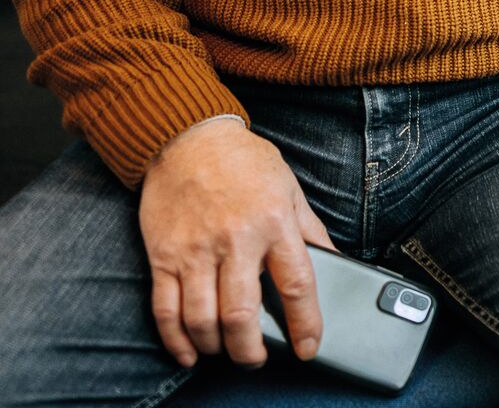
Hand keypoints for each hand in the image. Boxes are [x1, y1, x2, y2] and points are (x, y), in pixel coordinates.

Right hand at [138, 118, 334, 368]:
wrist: (188, 139)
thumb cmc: (244, 163)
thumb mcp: (289, 189)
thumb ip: (310, 229)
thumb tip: (335, 261)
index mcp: (274, 223)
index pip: (296, 284)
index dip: (305, 323)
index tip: (309, 347)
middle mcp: (235, 240)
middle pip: (242, 314)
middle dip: (251, 350)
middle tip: (258, 359)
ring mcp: (195, 250)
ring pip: (202, 319)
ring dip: (216, 348)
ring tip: (228, 353)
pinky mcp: (163, 255)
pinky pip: (165, 309)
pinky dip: (176, 340)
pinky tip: (189, 352)